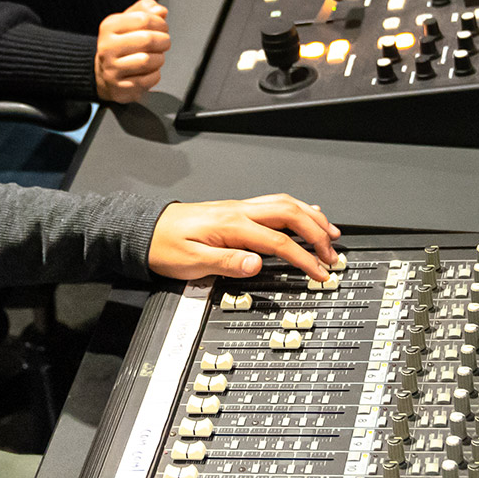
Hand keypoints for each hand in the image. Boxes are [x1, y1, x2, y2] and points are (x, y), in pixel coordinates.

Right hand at [96, 0, 168, 102]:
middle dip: (163, 41)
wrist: (103, 73)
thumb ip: (145, 10)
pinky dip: (155, 75)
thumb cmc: (122, 44)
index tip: (162, 28)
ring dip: (159, 58)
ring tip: (156, 57)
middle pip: (147, 39)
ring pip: (148, 60)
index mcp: (109, 26)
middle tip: (164, 43)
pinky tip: (149, 71)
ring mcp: (112, 69)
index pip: (143, 19)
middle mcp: (107, 47)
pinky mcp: (119, 87)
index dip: (160, 23)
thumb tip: (160, 10)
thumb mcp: (129, 21)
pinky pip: (148, 80)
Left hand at [149, 194, 339, 281]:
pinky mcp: (236, 210)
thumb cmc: (165, 246)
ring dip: (312, 217)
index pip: (279, 242)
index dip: (304, 259)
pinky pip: (274, 204)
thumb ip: (227, 262)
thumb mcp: (191, 261)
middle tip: (332, 254)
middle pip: (291, 215)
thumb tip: (256, 265)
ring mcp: (239, 208)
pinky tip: (305, 214)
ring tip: (331, 232)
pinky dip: (296, 209)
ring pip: (286, 204)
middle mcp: (239, 211)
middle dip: (317, 234)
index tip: (319, 273)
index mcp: (232, 225)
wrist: (146, 230)